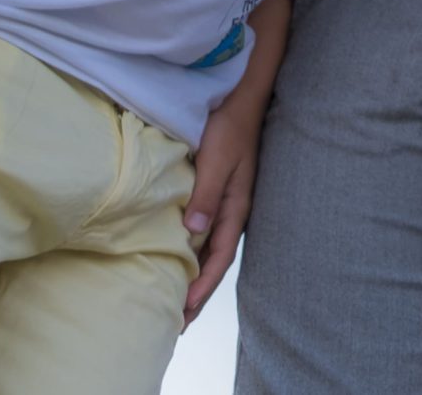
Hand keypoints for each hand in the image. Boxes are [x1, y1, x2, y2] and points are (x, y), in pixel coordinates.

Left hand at [180, 92, 265, 325]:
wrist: (242, 99)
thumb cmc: (229, 126)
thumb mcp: (217, 158)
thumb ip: (206, 193)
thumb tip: (193, 231)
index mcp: (236, 207)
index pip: (219, 257)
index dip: (202, 285)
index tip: (184, 310)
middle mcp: (233, 211)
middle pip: (216, 261)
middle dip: (199, 292)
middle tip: (179, 322)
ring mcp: (227, 203)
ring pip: (210, 250)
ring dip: (196, 276)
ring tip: (179, 300)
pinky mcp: (218, 193)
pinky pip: (206, 234)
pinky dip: (195, 254)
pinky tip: (183, 260)